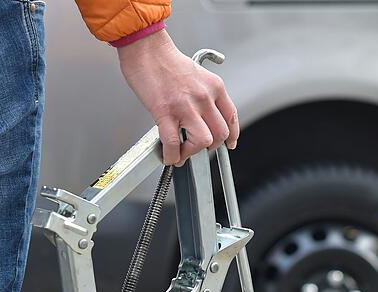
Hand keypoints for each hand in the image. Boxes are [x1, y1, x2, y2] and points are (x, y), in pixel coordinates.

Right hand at [117, 30, 239, 166]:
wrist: (146, 48)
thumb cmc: (165, 59)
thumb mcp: (196, 73)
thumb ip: (203, 94)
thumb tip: (198, 116)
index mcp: (214, 87)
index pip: (231, 117)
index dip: (231, 136)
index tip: (228, 144)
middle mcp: (204, 97)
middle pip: (220, 134)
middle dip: (209, 147)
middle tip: (195, 147)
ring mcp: (186, 106)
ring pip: (202, 142)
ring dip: (191, 152)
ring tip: (180, 152)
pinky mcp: (165, 112)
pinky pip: (173, 143)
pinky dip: (171, 155)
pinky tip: (167, 156)